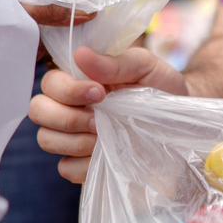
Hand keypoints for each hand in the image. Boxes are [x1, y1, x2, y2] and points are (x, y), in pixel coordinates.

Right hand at [29, 45, 186, 182]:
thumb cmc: (164, 91)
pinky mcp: (82, 165)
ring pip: (46, 139)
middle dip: (68, 116)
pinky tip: (108, 156)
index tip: (101, 92)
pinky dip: (86, 164)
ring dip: (77, 140)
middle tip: (99, 119)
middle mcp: (70, 107)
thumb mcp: (146, 68)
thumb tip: (80, 54)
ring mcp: (73, 138)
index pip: (49, 82)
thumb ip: (115, 61)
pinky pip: (66, 168)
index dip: (67, 89)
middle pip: (38, 110)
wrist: (184, 128)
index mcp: (80, 80)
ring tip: (105, 136)